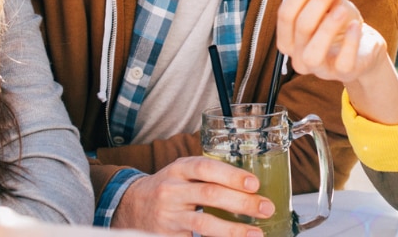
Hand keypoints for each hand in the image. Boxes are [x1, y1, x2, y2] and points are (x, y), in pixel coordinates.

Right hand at [110, 156, 272, 236]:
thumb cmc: (170, 188)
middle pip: (209, 194)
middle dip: (242, 202)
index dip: (231, 175)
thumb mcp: (183, 173)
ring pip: (203, 222)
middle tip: (266, 208)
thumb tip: (253, 186)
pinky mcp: (166, 235)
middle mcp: (172, 190)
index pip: (205, 167)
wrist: (131, 207)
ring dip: (233, 229)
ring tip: (255, 233)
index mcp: (179, 169)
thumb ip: (209, 175)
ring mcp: (169, 215)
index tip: (254, 184)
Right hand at [276, 0, 397, 122]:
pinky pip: (343, 62)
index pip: (285, 15)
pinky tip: (356, 25)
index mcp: (289, 39)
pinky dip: (350, 42)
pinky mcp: (343, 73)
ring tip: (342, 7)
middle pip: (301, 27)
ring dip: (327, 26)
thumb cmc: (341, 24)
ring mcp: (320, 69)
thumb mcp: (332, 4)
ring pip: (313, 51)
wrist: (364, 48)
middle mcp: (299, 57)